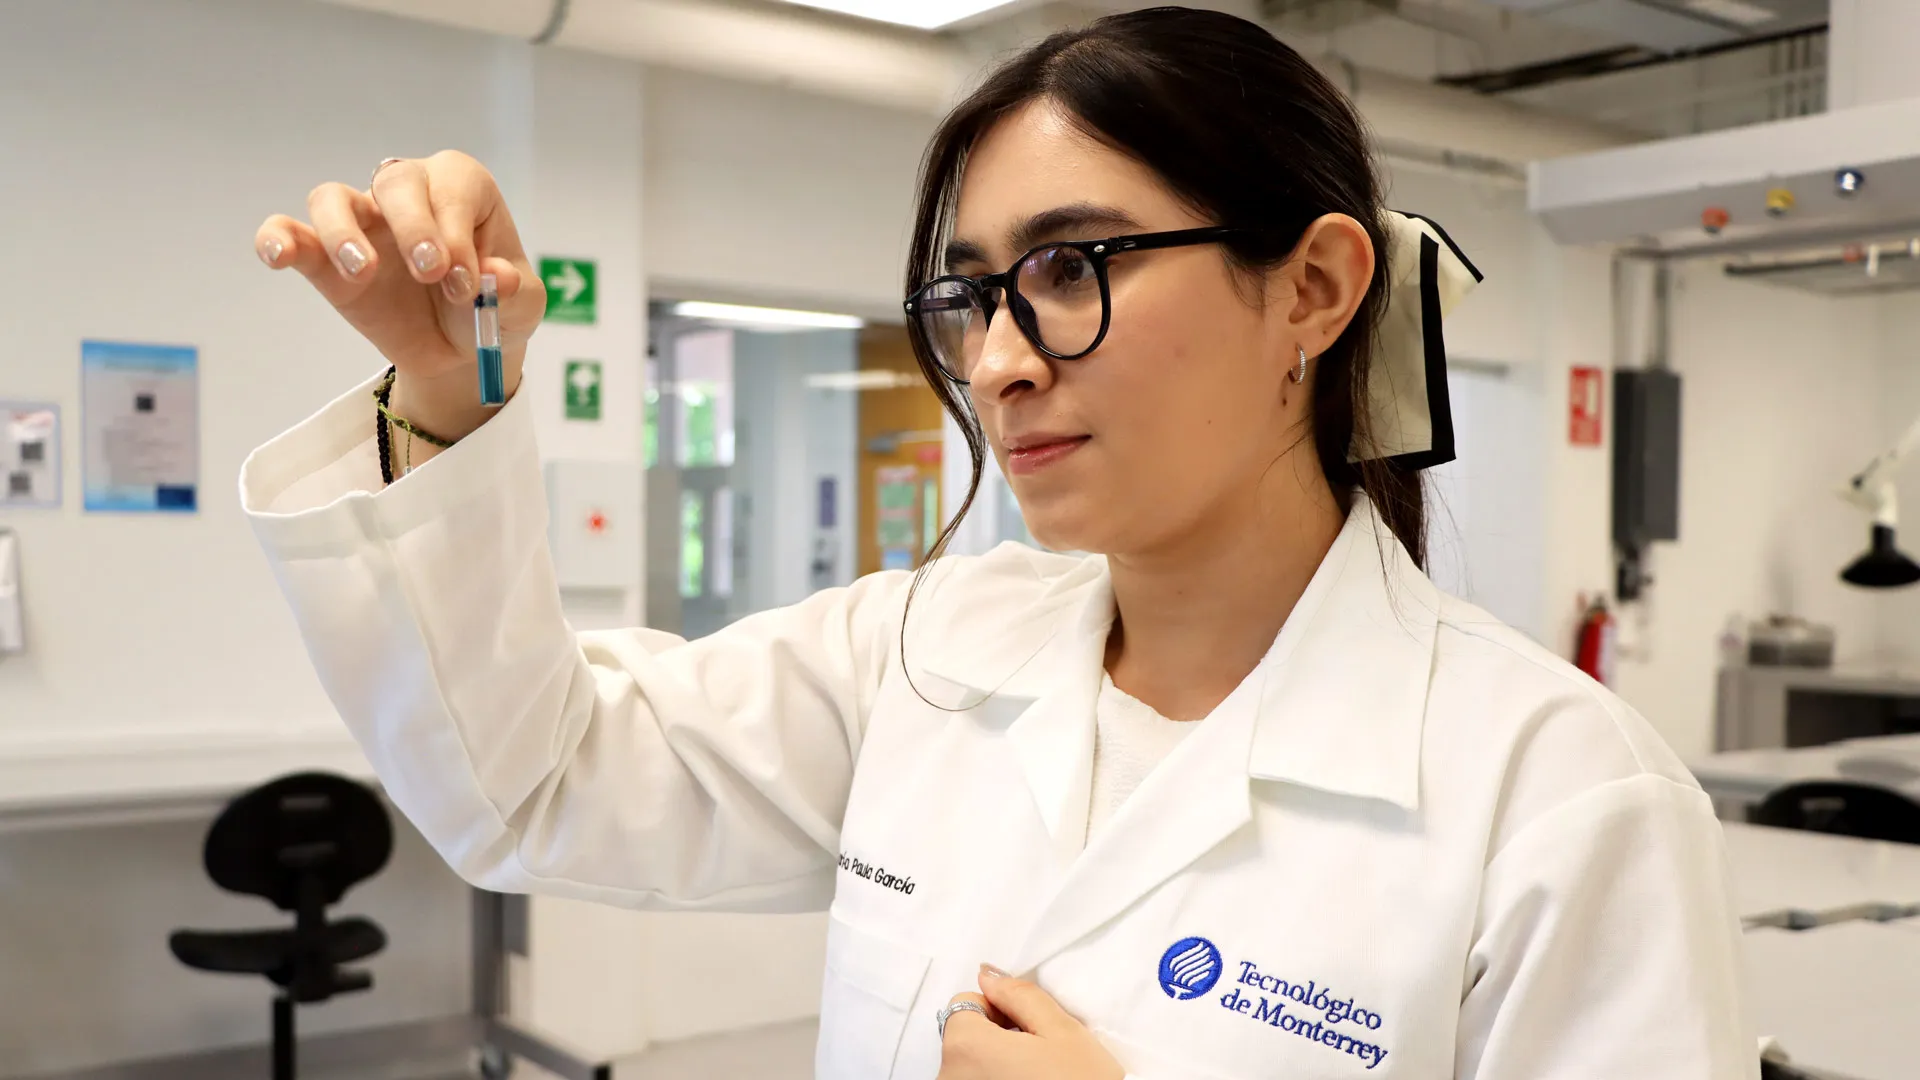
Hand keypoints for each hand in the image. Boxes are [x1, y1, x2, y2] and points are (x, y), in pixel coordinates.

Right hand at [253, 151, 546, 441]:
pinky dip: (277, 238)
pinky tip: (279, 257)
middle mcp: (409, 195)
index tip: (466, 281)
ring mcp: (363, 223)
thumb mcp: (522, 306)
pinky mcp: (326, 259)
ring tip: (363, 271)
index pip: (453, 184)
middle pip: (396, 182)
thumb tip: (496, 276)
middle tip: (430, 275)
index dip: (458, 228)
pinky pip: (289, 232)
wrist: (459, 349)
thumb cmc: (493, 307)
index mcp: (463, 190)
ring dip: (343, 230)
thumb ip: (515, 290)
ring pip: (332, 197)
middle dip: (414, 226)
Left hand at [936, 966, 1124, 1079]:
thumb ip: (1020, 995)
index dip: (1000, 1008)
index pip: (965, 1002)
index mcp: (966, 1047)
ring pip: (970, 1063)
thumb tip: (991, 977)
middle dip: (997, 1036)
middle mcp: (950, 1076)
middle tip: (1037, 1053)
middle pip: (965, 1035)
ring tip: (1035, 1075)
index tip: (1026, 1025)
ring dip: (996, 1062)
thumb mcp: (1062, 1030)